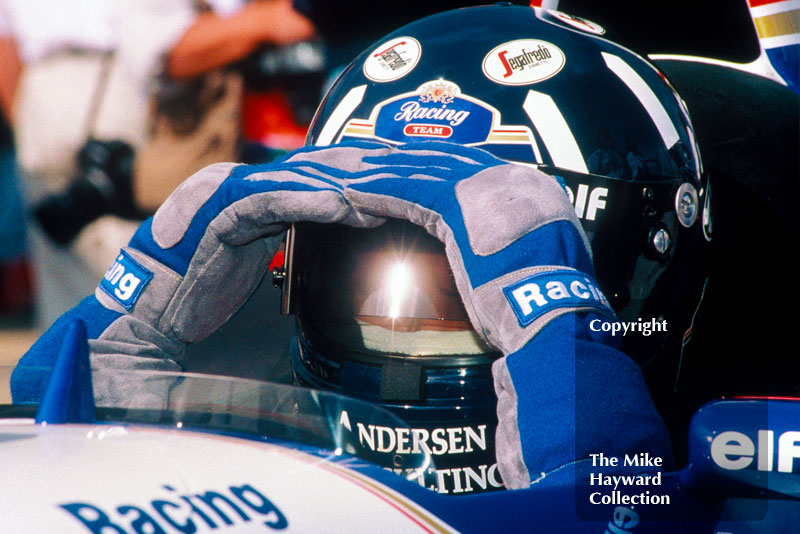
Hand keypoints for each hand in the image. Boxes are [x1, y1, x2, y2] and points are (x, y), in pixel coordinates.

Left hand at [338, 140, 612, 354]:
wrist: (553, 313)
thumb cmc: (544, 305)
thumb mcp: (535, 264)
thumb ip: (514, 245)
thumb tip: (498, 254)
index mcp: (530, 189)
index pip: (473, 168)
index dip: (436, 167)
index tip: (411, 168)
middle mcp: (509, 177)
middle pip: (442, 159)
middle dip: (402, 160)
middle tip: (369, 158)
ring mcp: (485, 186)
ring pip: (420, 169)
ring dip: (382, 172)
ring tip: (350, 172)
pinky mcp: (458, 204)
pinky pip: (408, 190)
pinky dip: (378, 191)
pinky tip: (352, 192)